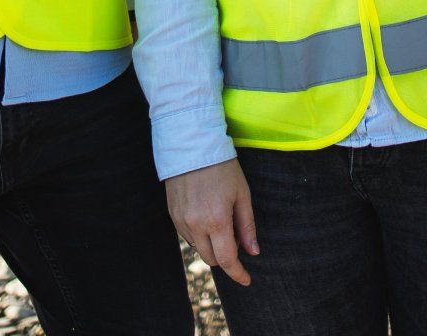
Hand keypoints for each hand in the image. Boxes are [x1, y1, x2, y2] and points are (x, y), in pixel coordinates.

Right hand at [165, 158, 258, 285]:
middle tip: (235, 234)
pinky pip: (187, 236)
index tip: (247, 279)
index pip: (227, 259)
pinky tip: (206, 216)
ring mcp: (181, 221)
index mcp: (217, 220)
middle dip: (226, 255)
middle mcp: (196, 225)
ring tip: (220, 220)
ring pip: (198, 248)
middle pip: (211, 259)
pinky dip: (199, 235)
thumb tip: (253, 252)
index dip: (238, 273)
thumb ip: (247, 226)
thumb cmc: (223, 168)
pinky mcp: (172, 215)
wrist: (192, 146)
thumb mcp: (242, 194)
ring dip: (211, 245)